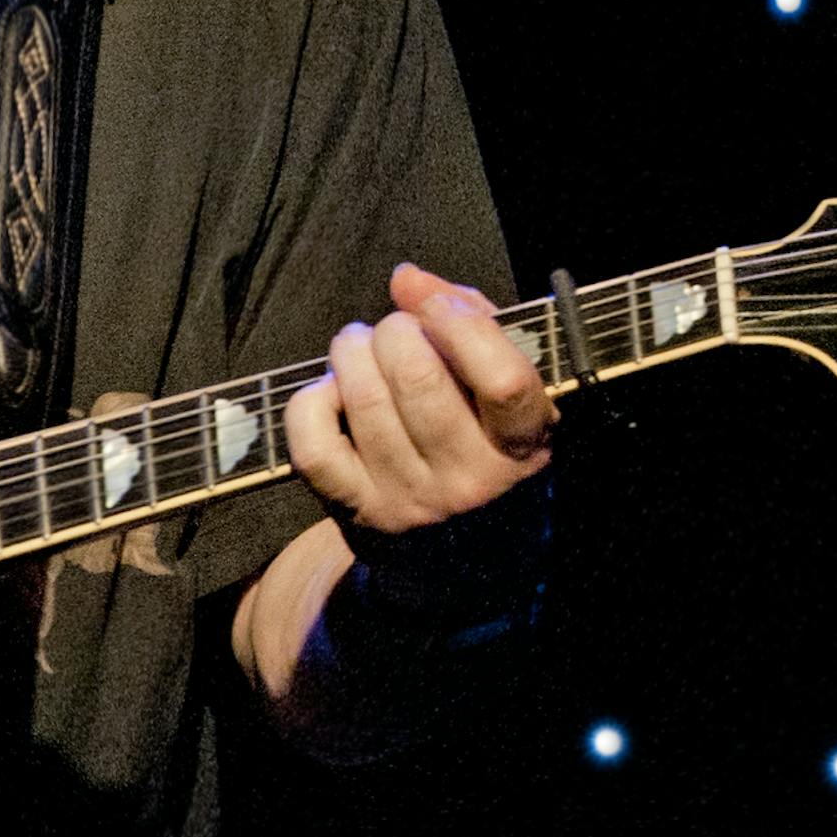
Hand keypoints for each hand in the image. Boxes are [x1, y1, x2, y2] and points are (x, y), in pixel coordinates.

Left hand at [283, 263, 557, 543]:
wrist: (467, 557)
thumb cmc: (485, 437)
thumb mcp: (505, 381)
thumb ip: (470, 317)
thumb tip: (406, 280)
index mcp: (524, 445)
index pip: (502, 380)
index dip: (461, 323)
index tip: (440, 306)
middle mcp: (472, 482)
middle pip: (417, 376)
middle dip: (395, 330)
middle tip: (395, 331)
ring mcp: (412, 502)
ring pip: (363, 398)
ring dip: (351, 350)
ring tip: (359, 346)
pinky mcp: (359, 515)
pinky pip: (314, 446)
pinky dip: (311, 402)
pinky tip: (332, 392)